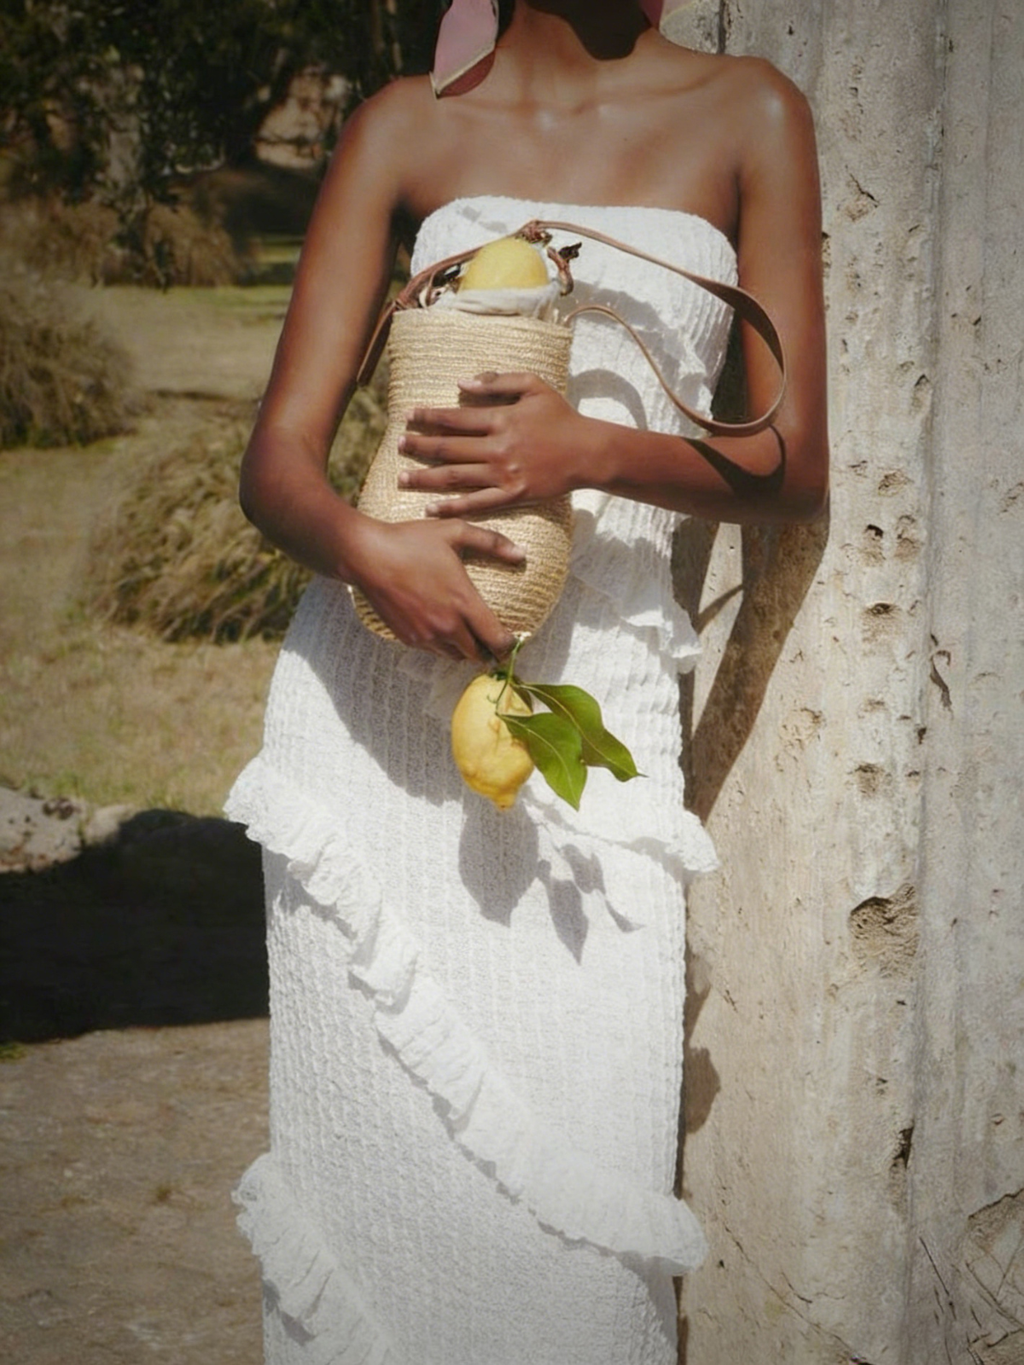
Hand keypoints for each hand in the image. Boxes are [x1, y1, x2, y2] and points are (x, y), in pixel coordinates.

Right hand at [347, 515, 522, 661]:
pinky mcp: (409, 639)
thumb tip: (521, 554)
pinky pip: (434, 651)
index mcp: (463, 602)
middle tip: (492, 641)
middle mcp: (447, 625)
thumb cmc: (411, 541)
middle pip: (478, 654)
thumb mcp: (455, 532)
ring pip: (456, 656)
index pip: (497, 639)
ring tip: (469, 636)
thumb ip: (492, 542)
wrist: (367, 556)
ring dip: (465, 649)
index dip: (508, 645)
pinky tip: (442, 629)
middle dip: (488, 649)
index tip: (512, 641)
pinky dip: (443, 645)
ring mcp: (426, 635)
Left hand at [397, 372, 589, 517]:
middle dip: (419, 446)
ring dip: (425, 477)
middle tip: (397, 445)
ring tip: (402, 477)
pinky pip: (476, 503)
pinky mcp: (513, 496)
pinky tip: (431, 509)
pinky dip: (452, 507)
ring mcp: (504, 474)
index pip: (455, 417)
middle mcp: (498, 448)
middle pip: (448, 448)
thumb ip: (498, 382)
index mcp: (501, 419)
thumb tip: (461, 382)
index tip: (407, 416)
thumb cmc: (561, 416)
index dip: (428, 416)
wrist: (588, 452)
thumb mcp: (534, 386)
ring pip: (455, 477)